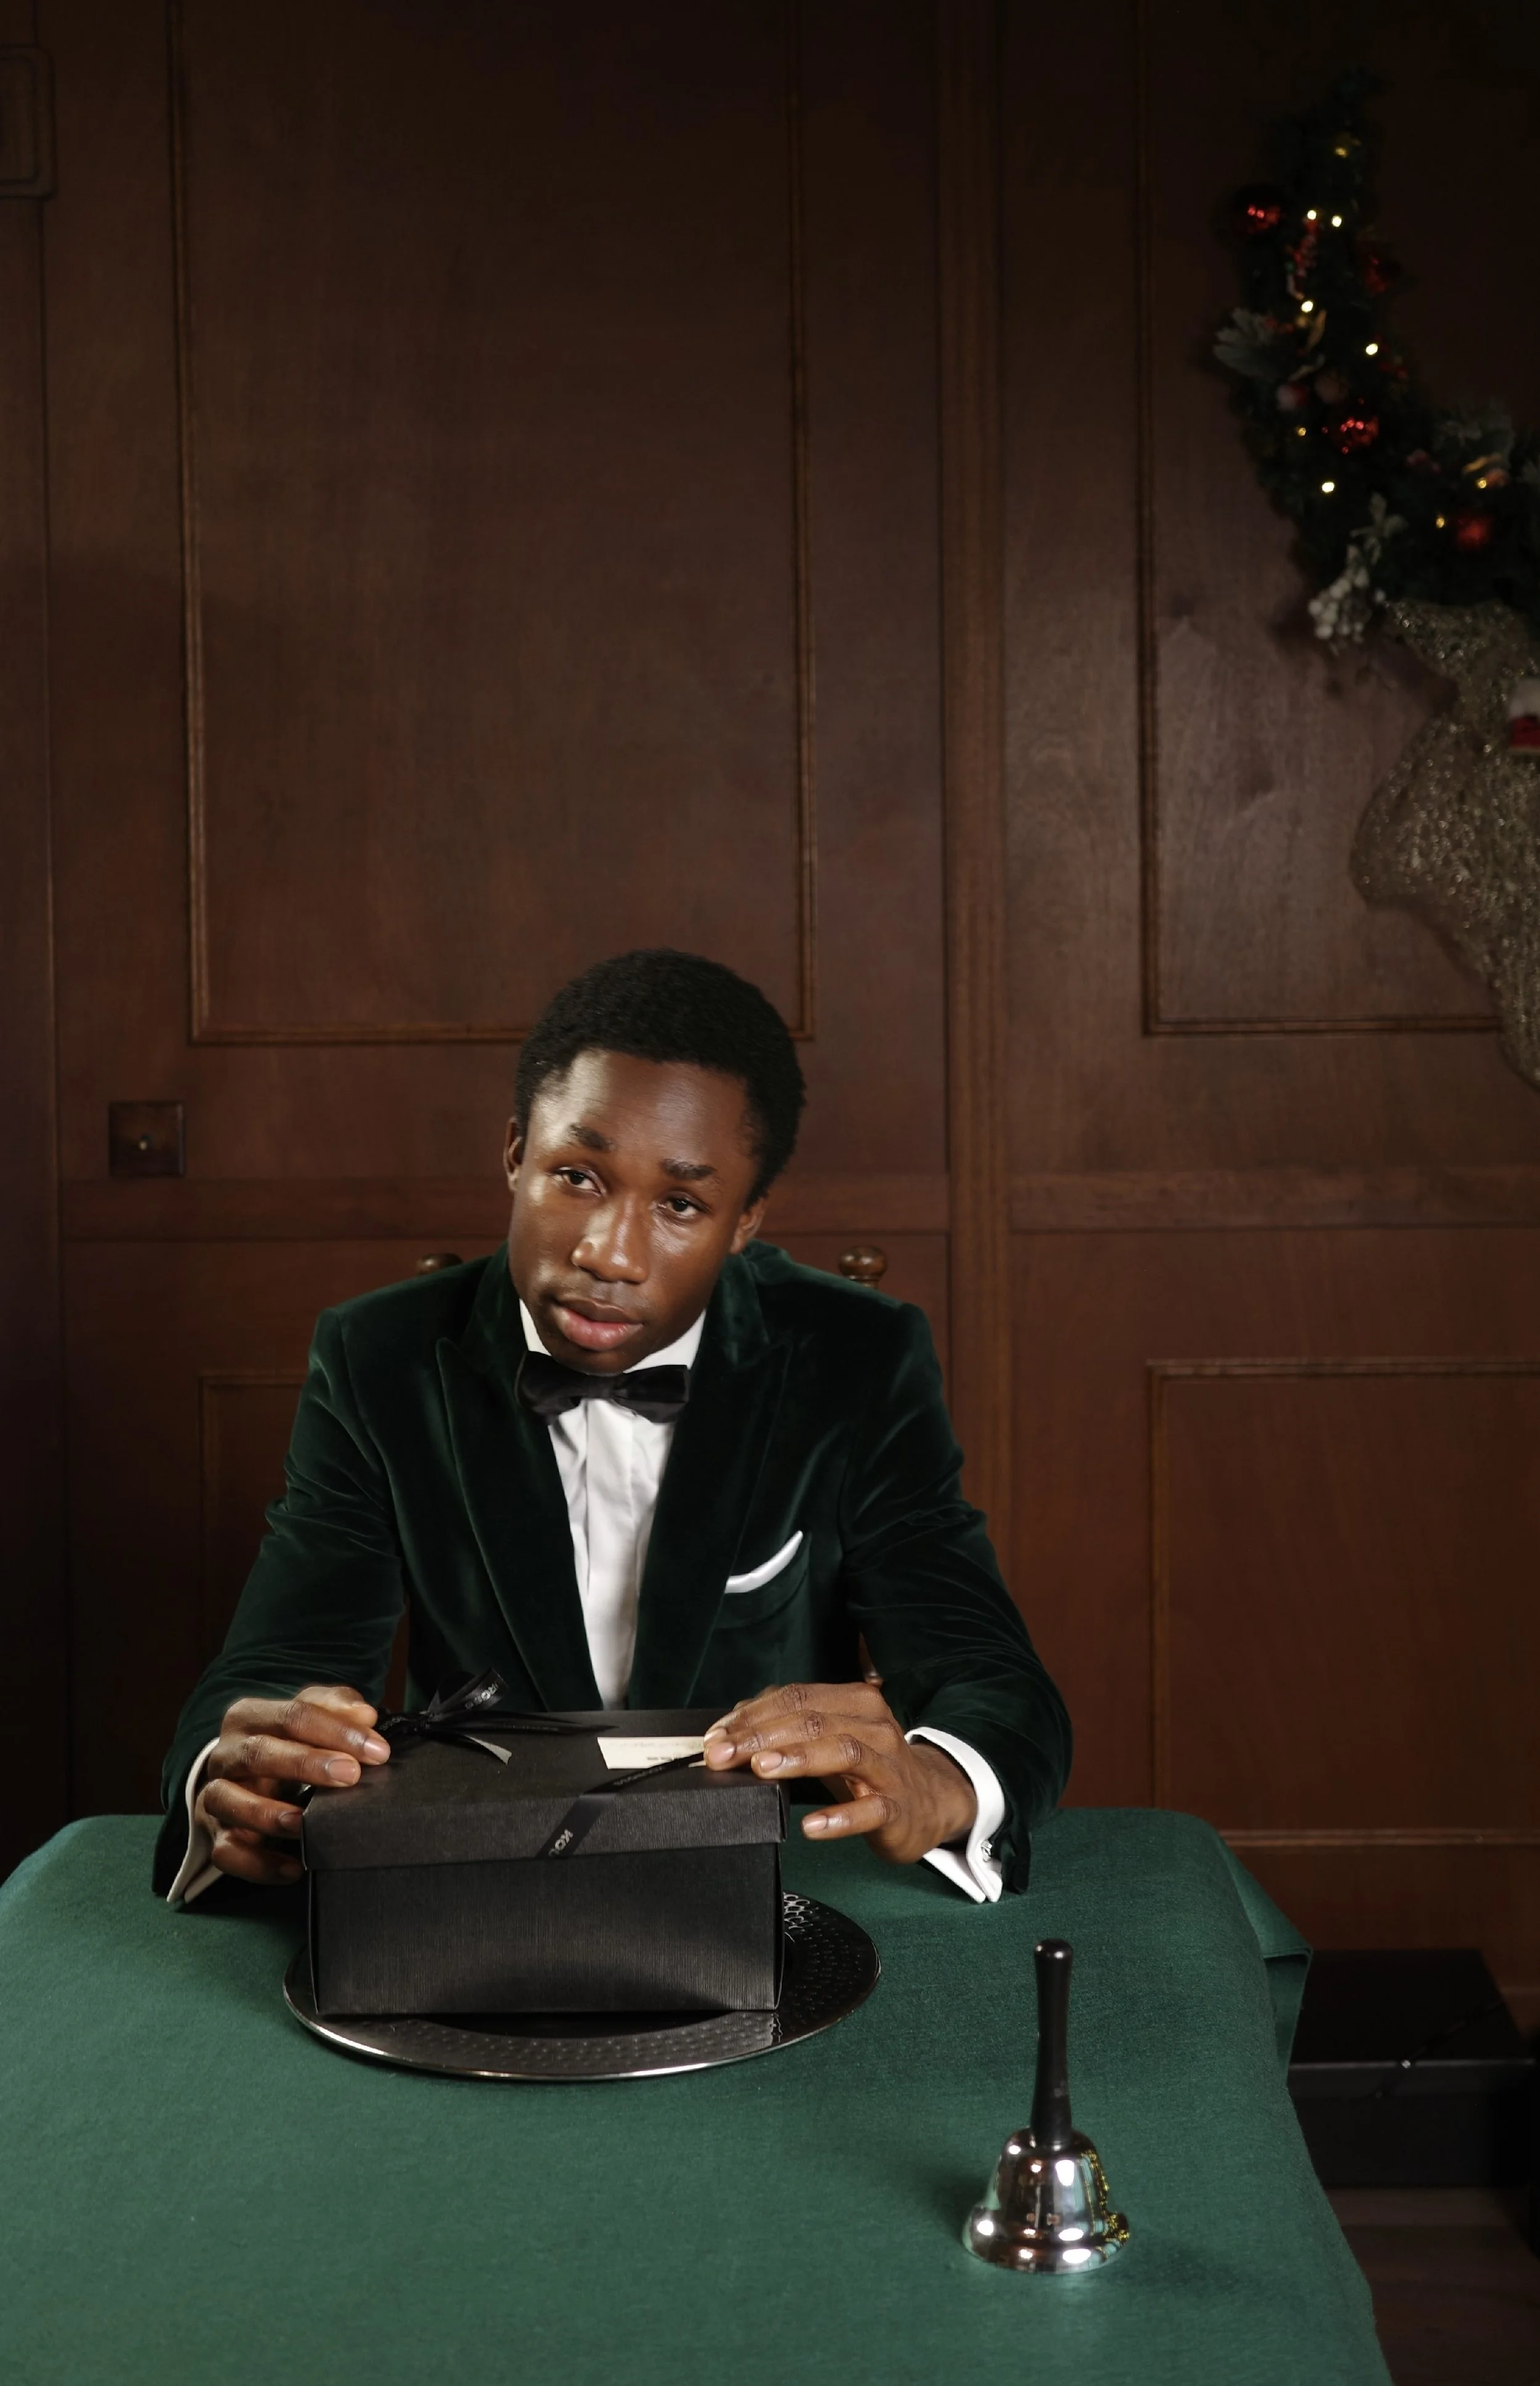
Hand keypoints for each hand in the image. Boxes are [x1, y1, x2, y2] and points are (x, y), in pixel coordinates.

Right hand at [194, 1685, 390, 1884]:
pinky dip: (257, 1863)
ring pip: (227, 1800)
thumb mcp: (311, 1716)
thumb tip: (364, 1716)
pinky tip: (292, 1868)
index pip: (291, 1715)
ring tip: (305, 1823)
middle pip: (258, 1753)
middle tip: (350, 1775)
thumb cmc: (287, 1742)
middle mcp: (226, 1754)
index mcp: (249, 1716)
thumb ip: (337, 1708)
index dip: (335, 1731)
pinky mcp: (217, 1834)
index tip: (376, 1750)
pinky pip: (226, 1852)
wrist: (245, 1774)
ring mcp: (216, 1795)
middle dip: (306, 1764)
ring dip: (268, 1814)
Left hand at [702, 1680, 974, 1863]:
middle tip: (721, 1754)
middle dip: (760, 1736)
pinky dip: (839, 1817)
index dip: (752, 1715)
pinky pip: (870, 1810)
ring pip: (842, 1752)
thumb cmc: (867, 1769)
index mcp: (854, 1702)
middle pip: (812, 1721)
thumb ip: (785, 1728)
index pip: (796, 1697)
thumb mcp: (829, 1740)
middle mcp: (873, 1726)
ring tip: (761, 1770)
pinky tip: (811, 1826)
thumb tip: (730, 1727)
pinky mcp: (897, 1806)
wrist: (928, 1802)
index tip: (716, 1737)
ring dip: (798, 1759)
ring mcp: (888, 1766)